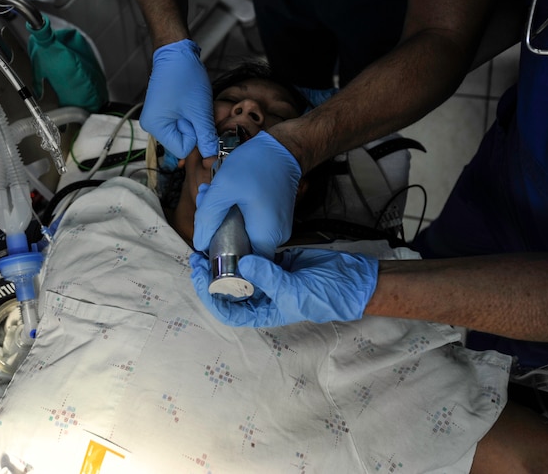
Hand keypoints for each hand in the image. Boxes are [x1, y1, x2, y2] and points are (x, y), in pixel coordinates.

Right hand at [141, 39, 217, 158]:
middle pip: (182, 143)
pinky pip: (181, 124)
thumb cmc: (184, 76)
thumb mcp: (199, 110)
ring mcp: (158, 119)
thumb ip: (206, 136)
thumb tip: (212, 157)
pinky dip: (190, 117)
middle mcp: (153, 126)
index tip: (198, 119)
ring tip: (193, 105)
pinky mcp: (164, 113)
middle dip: (195, 129)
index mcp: (156, 127)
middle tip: (197, 110)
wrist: (176, 53)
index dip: (196, 137)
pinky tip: (190, 104)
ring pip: (184, 133)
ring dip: (194, 123)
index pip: (183, 149)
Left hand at [191, 248, 378, 326]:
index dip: (209, 295)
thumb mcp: (295, 291)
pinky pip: (253, 254)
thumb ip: (269, 277)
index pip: (227, 310)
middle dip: (209, 274)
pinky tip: (230, 235)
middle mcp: (261, 296)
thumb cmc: (326, 296)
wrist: (351, 279)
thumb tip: (242, 263)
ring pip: (238, 270)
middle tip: (196, 256)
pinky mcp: (276, 261)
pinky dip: (242, 246)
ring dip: (223, 258)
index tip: (199, 276)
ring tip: (207, 243)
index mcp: (263, 311)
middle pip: (227, 288)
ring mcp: (268, 277)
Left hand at [193, 131, 300, 258]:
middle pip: (239, 248)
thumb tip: (198, 243)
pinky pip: (248, 224)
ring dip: (222, 217)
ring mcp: (274, 229)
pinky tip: (223, 193)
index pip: (243, 268)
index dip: (221, 260)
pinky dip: (233, 212)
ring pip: (241, 234)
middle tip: (204, 203)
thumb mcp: (224, 188)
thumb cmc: (256, 164)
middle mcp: (274, 238)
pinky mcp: (271, 219)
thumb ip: (208, 217)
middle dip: (216, 230)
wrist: (282, 148)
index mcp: (265, 236)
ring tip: (211, 193)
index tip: (205, 242)